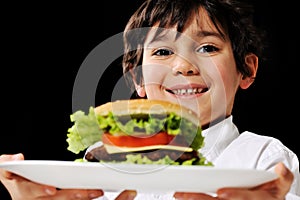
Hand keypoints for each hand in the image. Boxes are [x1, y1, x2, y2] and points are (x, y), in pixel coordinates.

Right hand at [0, 153, 103, 199]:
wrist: (17, 184)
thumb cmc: (15, 176)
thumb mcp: (5, 167)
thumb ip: (6, 161)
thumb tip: (17, 158)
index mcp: (21, 191)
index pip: (29, 190)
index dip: (40, 190)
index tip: (52, 189)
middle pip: (54, 199)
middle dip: (72, 195)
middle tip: (88, 191)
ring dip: (81, 198)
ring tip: (96, 192)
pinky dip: (80, 199)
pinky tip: (93, 195)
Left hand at [174, 162, 292, 199]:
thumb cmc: (269, 193)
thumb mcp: (280, 185)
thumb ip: (283, 177)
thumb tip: (281, 168)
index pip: (246, 198)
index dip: (235, 196)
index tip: (221, 193)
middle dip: (201, 199)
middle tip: (183, 194)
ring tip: (177, 194)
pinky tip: (183, 197)